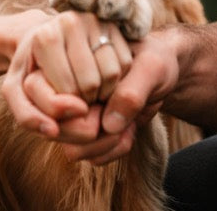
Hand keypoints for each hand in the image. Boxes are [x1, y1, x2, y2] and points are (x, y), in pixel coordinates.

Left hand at [2, 11, 131, 138]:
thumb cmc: (33, 70)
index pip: (65, 91)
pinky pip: (125, 64)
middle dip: (86, 101)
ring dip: (104, 93)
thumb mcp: (18, 93)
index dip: (66, 106)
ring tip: (87, 89)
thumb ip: (27, 116)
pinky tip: (101, 79)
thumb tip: (52, 132)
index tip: (58, 100)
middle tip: (76, 98)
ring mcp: (94, 21)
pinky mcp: (113, 25)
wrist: (48, 45)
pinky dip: (117, 80)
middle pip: (90, 83)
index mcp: (44, 37)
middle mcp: (70, 22)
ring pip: (112, 74)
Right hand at [57, 28, 180, 163]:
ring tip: (127, 124)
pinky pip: (91, 157)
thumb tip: (109, 125)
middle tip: (123, 117)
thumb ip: (131, 93)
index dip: (78, 109)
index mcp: (69, 62)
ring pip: (74, 149)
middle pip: (60, 129)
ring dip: (106, 144)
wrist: (162, 73)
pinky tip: (128, 131)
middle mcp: (64, 90)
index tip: (104, 102)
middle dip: (96, 132)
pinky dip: (114, 150)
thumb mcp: (152, 67)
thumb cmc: (154, 61)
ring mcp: (74, 114)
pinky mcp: (87, 133)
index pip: (54, 99)